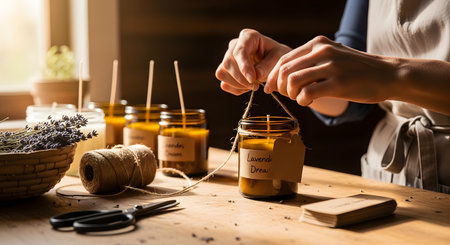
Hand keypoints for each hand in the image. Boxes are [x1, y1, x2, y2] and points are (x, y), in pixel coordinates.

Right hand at [216, 29, 290, 94]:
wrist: (274, 64)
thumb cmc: (277, 57)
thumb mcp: (279, 58)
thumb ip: (268, 65)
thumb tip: (256, 75)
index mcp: (248, 37)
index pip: (239, 51)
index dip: (244, 66)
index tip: (252, 79)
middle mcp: (234, 45)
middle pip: (228, 63)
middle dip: (241, 78)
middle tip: (257, 86)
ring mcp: (227, 58)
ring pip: (222, 72)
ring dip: (238, 85)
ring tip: (254, 86)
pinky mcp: (225, 71)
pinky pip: (224, 83)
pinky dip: (236, 89)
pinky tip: (248, 88)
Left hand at [265, 36, 397, 105]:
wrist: (388, 74)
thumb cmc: (357, 69)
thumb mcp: (333, 56)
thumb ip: (311, 61)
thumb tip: (284, 76)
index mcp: (318, 44)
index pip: (284, 59)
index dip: (273, 75)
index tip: (270, 88)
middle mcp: (322, 51)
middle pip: (284, 70)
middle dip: (280, 86)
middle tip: (287, 95)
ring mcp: (331, 66)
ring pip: (292, 81)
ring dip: (290, 94)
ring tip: (300, 98)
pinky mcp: (338, 83)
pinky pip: (306, 93)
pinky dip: (302, 100)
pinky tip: (308, 101)